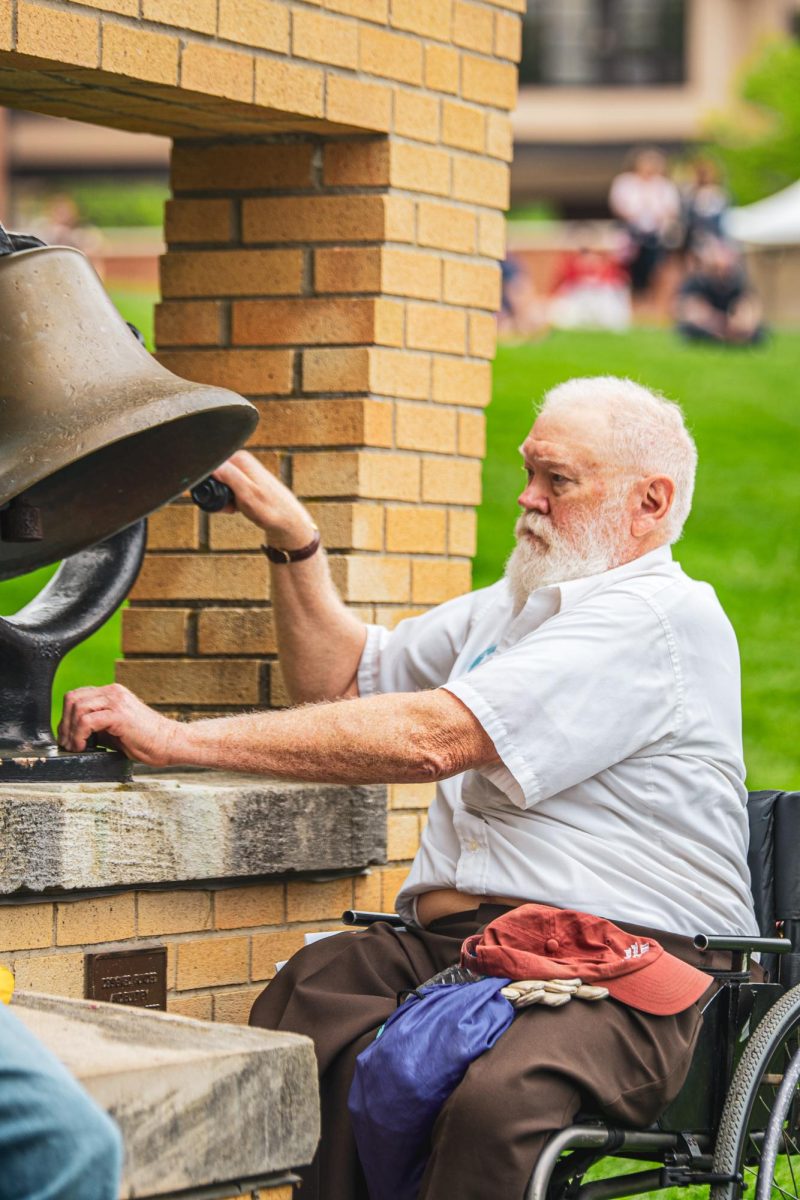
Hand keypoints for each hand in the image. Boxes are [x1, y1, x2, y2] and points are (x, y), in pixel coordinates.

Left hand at [58, 684, 181, 766]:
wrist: (170, 743)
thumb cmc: (147, 741)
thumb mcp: (115, 728)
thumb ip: (97, 725)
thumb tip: (73, 734)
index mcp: (113, 693)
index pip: (77, 696)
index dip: (66, 717)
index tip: (67, 736)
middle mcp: (113, 692)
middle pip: (72, 699)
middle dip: (64, 724)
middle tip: (67, 744)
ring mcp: (117, 701)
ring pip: (77, 708)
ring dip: (70, 731)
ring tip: (75, 747)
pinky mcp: (119, 714)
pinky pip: (87, 721)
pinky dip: (79, 736)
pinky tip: (84, 747)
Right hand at [212, 451, 316, 548]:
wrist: (287, 521)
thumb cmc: (270, 508)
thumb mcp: (245, 492)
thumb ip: (228, 476)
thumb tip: (211, 464)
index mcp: (240, 458)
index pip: (210, 464)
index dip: (210, 483)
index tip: (220, 496)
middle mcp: (241, 461)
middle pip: (214, 475)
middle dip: (216, 492)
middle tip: (229, 505)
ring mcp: (243, 472)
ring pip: (219, 485)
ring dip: (222, 499)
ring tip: (235, 508)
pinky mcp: (245, 482)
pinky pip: (227, 491)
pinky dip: (229, 501)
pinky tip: (238, 508)